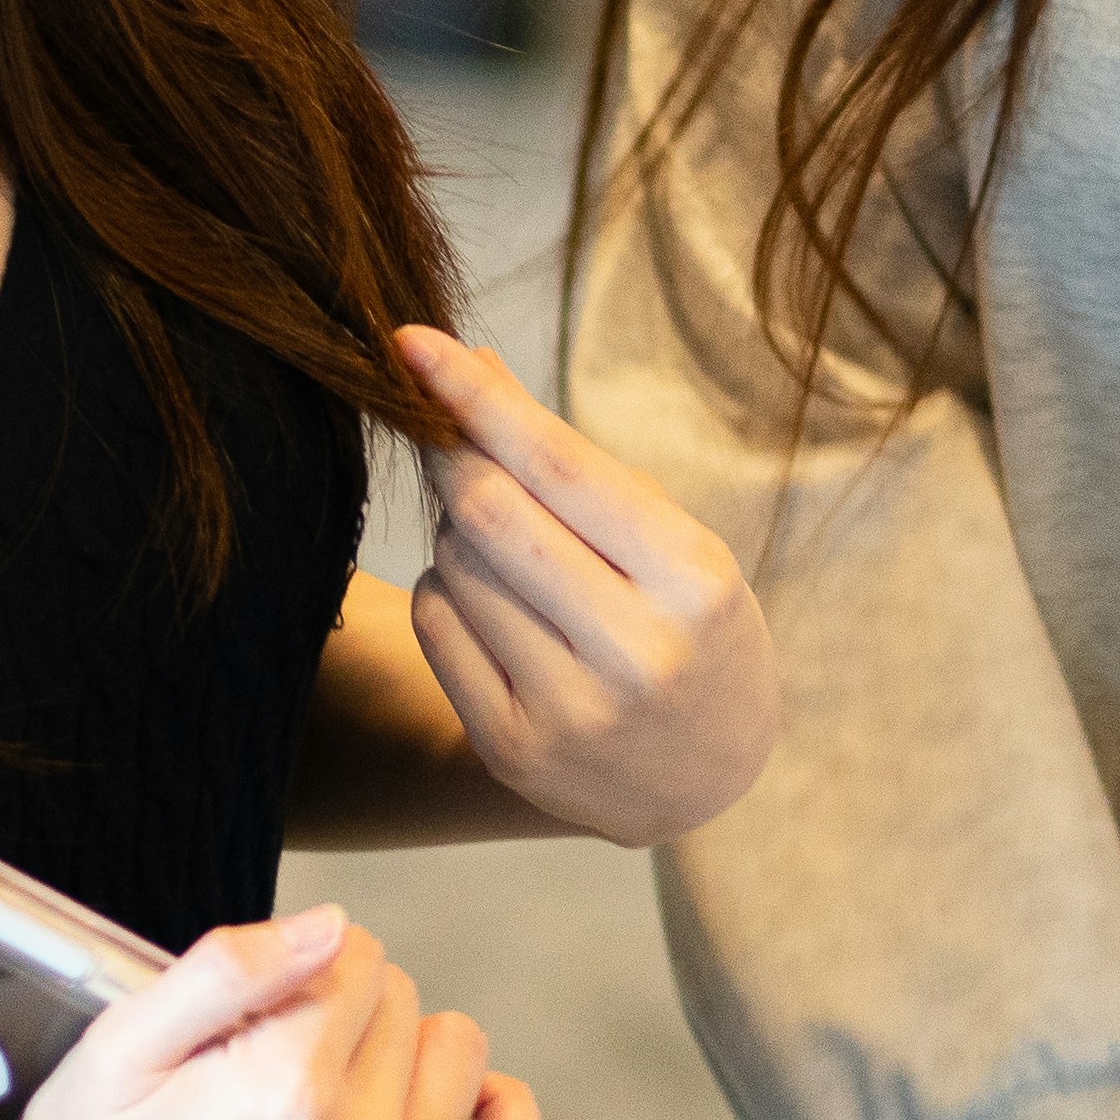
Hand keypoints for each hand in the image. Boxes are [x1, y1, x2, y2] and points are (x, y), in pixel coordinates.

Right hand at [0, 906, 543, 1119]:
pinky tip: (456, 1106)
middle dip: (345, 1011)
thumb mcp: (118, 1047)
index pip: (354, 959)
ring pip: (458, 1060)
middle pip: (404, 1005)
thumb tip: (331, 927)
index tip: (254, 1016)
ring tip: (336, 1088)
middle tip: (275, 1063)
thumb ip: (227, 970)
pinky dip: (496, 1117)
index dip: (300, 972)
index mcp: (282, 1090)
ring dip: (406, 1055)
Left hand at [391, 323, 782, 841]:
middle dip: (450, 450)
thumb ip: (572, 460)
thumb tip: (467, 365)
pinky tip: (495, 603)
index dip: (477, 398)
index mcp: (693, 581)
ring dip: (458, 530)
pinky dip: (447, 588)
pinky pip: (436, 623)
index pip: (559, 466)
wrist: (705, 777)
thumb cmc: (690, 628)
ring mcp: (569, 711)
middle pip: (490, 514)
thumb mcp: (667, 537)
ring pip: (454, 565)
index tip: (414, 342)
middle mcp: (634, 652)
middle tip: (436, 420)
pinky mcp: (512, 749)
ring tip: (511, 547)